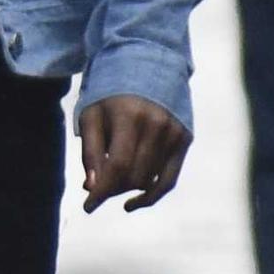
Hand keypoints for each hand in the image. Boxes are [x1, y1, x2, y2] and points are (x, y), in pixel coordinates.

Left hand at [80, 96, 189, 210]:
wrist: (147, 66)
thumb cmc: (110, 96)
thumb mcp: (91, 116)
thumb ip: (90, 152)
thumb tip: (92, 187)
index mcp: (130, 117)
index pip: (117, 165)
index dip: (102, 190)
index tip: (88, 207)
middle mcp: (157, 125)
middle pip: (134, 175)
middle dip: (112, 189)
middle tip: (96, 189)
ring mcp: (175, 133)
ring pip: (150, 180)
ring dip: (128, 189)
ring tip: (111, 183)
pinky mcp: (185, 139)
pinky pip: (169, 178)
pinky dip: (152, 194)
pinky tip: (134, 201)